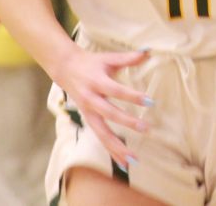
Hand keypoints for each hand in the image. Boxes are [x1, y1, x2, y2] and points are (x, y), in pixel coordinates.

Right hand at [53, 48, 152, 168]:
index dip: (132, 96)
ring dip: (117, 147)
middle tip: (146, 128)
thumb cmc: (91, 63)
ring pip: (102, 134)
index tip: (150, 101)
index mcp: (97, 82)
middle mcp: (91, 99)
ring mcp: (88, 113)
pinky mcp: (89, 121)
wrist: (65, 68)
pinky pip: (100, 139)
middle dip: (127, 122)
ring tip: (134, 160)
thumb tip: (149, 51)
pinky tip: (124, 164)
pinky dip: (112, 152)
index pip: (117, 91)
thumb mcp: (108, 58)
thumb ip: (129, 58)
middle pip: (109, 114)